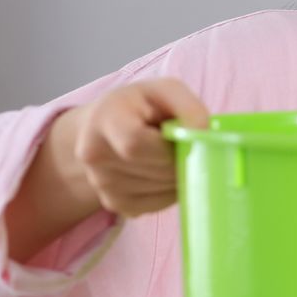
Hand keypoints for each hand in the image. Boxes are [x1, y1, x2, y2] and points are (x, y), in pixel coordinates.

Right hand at [67, 78, 212, 218]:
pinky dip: (169, 192)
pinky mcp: (114, 204)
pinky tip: (164, 172)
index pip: (134, 145)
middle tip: (187, 148)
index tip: (183, 140)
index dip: (167, 149)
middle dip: (178, 162)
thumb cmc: (141, 105)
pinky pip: (154, 206)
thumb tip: (203, 134)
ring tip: (172, 157)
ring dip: (177, 178)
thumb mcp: (166, 91)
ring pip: (156, 191)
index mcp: (104, 119)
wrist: (106, 126)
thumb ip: (188, 108)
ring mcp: (101, 183)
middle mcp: (94, 155)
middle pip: (150, 171)